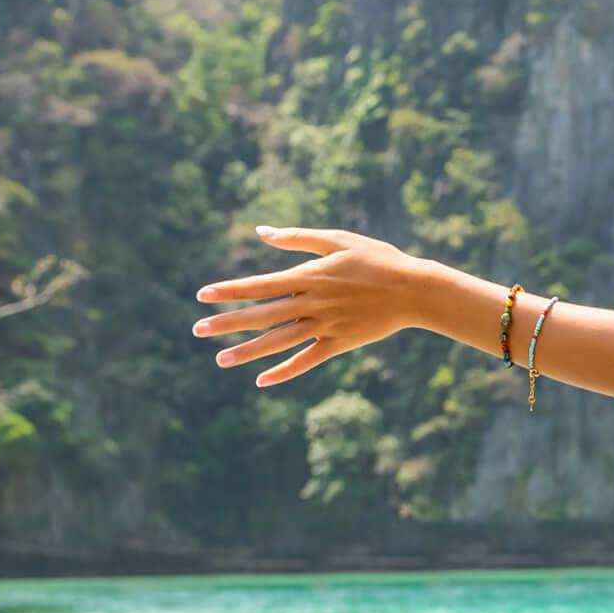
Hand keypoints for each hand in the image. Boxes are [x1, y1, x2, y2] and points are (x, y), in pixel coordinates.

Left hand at [192, 225, 430, 385]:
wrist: (415, 290)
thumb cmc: (378, 259)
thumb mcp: (338, 240)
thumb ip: (298, 237)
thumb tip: (262, 231)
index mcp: (310, 276)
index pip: (260, 285)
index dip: (229, 291)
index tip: (202, 296)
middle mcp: (313, 303)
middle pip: (262, 315)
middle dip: (227, 323)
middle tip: (197, 331)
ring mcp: (326, 326)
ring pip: (280, 341)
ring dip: (248, 351)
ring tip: (220, 359)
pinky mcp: (340, 343)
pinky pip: (307, 360)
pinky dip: (285, 371)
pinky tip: (262, 381)